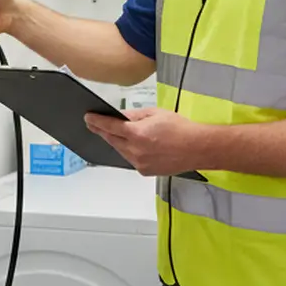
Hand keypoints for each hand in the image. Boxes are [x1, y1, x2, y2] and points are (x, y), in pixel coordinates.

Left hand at [84, 108, 209, 176]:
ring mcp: (139, 163)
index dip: (97, 122)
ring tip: (113, 133)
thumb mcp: (156, 113)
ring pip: (120, 151)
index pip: (110, 127)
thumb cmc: (180, 128)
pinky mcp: (145, 171)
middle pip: (112, 140)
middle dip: (102, 132)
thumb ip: (135, 116)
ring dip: (116, 142)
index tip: (88, 118)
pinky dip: (128, 151)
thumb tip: (120, 117)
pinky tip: (132, 145)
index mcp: (138, 134)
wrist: (197, 148)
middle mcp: (136, 151)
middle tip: (94, 124)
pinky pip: (130, 159)